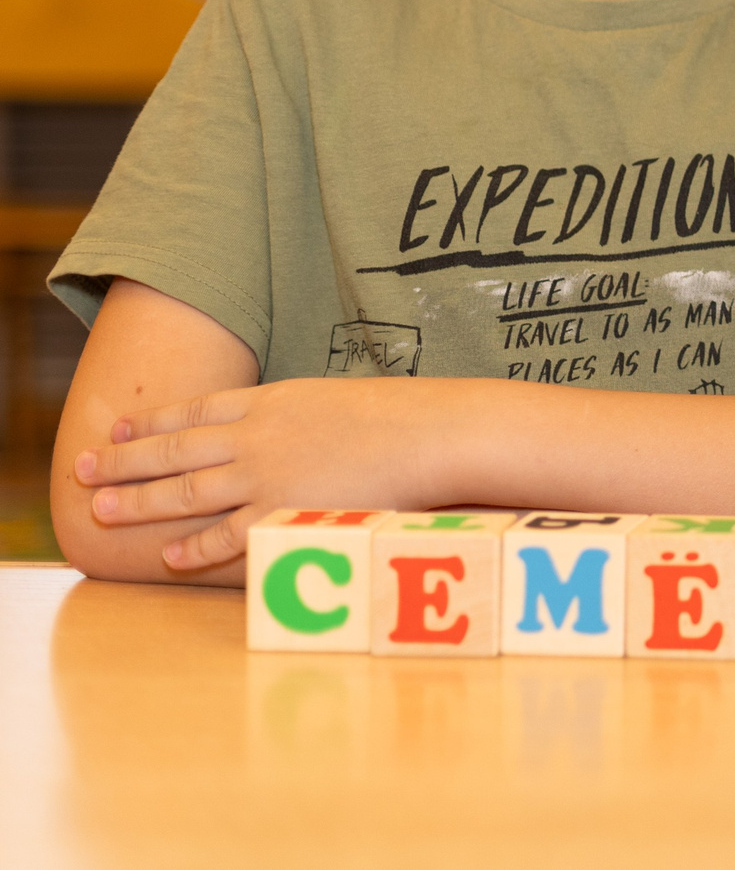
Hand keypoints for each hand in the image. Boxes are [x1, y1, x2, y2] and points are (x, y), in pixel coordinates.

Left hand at [73, 377, 450, 573]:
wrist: (431, 434)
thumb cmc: (401, 415)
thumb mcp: (336, 398)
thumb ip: (298, 415)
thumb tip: (282, 429)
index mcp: (272, 401)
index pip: (195, 410)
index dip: (152, 422)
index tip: (120, 428)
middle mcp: (257, 436)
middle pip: (174, 448)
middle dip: (123, 460)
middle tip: (84, 467)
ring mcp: (266, 475)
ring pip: (184, 490)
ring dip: (138, 500)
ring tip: (101, 508)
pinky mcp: (284, 513)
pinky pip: (227, 534)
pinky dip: (195, 547)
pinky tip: (170, 555)